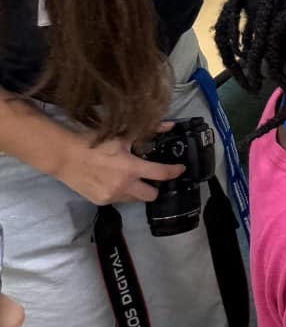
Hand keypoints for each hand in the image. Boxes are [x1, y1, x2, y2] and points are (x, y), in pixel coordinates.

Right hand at [58, 133, 184, 206]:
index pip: (161, 174)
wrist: (64, 156)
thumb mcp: (122, 135)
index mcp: (131, 169)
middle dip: (155, 187)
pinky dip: (122, 192)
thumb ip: (148, 131)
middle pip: (151, 196)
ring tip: (131, 178)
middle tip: (152, 176)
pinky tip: (115, 180)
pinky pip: (119, 199)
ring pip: (135, 199)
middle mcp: (124, 186)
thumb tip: (170, 125)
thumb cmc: (94, 142)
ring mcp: (111, 196)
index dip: (175, 171)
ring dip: (137, 190)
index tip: (181, 169)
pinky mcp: (100, 201)